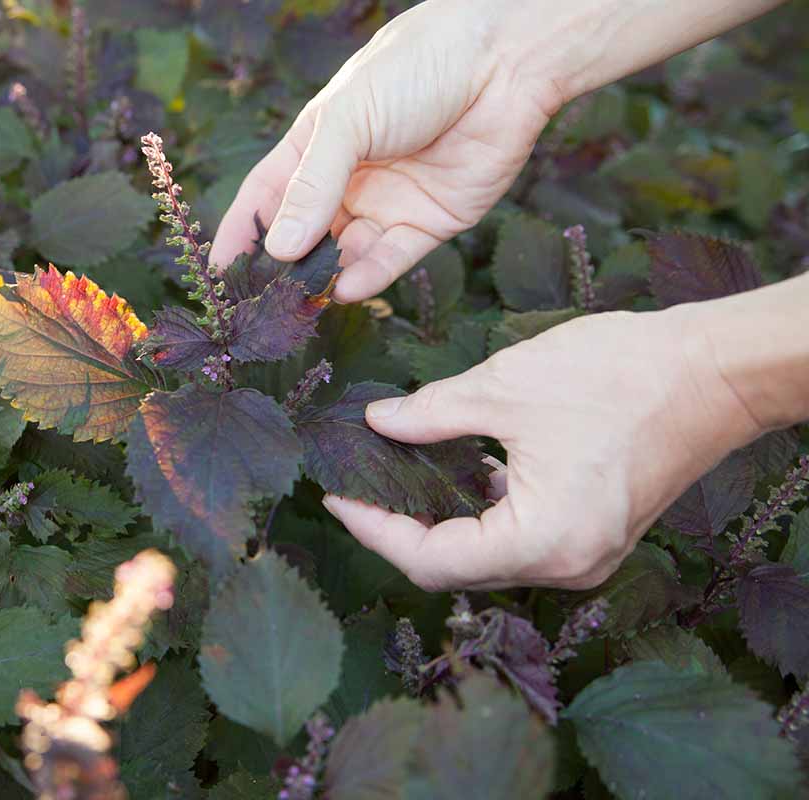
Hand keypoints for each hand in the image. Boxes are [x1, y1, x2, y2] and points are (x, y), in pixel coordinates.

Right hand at [209, 2, 562, 302]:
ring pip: (347, 254)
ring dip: (327, 277)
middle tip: (263, 302)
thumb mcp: (348, 120)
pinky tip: (349, 289)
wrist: (505, 60)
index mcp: (318, 144)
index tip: (217, 273)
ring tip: (307, 300)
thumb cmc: (417, 67)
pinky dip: (370, 276)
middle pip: (305, 235)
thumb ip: (312, 187)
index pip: (267, 198)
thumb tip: (278, 249)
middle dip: (286, 268)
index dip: (242, 233)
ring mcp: (389, 202)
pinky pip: (393, 259)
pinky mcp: (430, 222)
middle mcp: (350, 178)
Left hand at [321, 307, 765, 590]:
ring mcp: (585, 555)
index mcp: (541, 541)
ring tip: (392, 481)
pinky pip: (519, 540)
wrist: (716, 371)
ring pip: (487, 556)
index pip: (430, 560)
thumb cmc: (621, 375)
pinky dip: (480, 513)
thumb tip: (378, 424)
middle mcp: (566, 565)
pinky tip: (452, 474)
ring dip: (439, 522)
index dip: (374, 532)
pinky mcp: (595, 535)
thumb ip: (431, 414)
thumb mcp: (505, 387)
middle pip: (456, 567)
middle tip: (355, 491)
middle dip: (399, 530)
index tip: (335, 498)